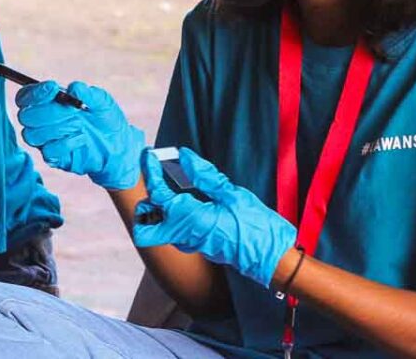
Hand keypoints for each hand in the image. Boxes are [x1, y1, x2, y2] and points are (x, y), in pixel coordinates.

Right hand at [16, 81, 145, 190]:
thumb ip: (88, 92)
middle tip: (71, 111)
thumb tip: (74, 87)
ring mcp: (45, 140)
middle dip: (48, 111)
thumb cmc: (105, 119)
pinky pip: (48, 150)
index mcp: (46, 103)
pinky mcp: (53, 157)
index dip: (35, 93)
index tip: (53, 88)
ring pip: (32, 134)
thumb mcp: (102, 102)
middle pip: (25, 116)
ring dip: (57, 128)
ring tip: (79, 125)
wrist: (118, 145)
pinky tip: (82, 138)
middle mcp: (41, 121)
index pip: (25, 97)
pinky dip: (66, 143)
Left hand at [132, 148, 295, 287]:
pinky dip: (171, 215)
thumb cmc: (256, 227)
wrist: (271, 258)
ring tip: (169, 184)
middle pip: (145, 224)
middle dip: (144, 201)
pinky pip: (173, 231)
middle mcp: (184, 235)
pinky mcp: (197, 246)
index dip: (151, 173)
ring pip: (157, 229)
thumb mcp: (232, 195)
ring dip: (157, 208)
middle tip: (154, 179)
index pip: (158, 194)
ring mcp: (189, 243)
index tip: (150, 156)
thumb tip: (184, 156)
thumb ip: (205, 176)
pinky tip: (186, 199)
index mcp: (190, 219)